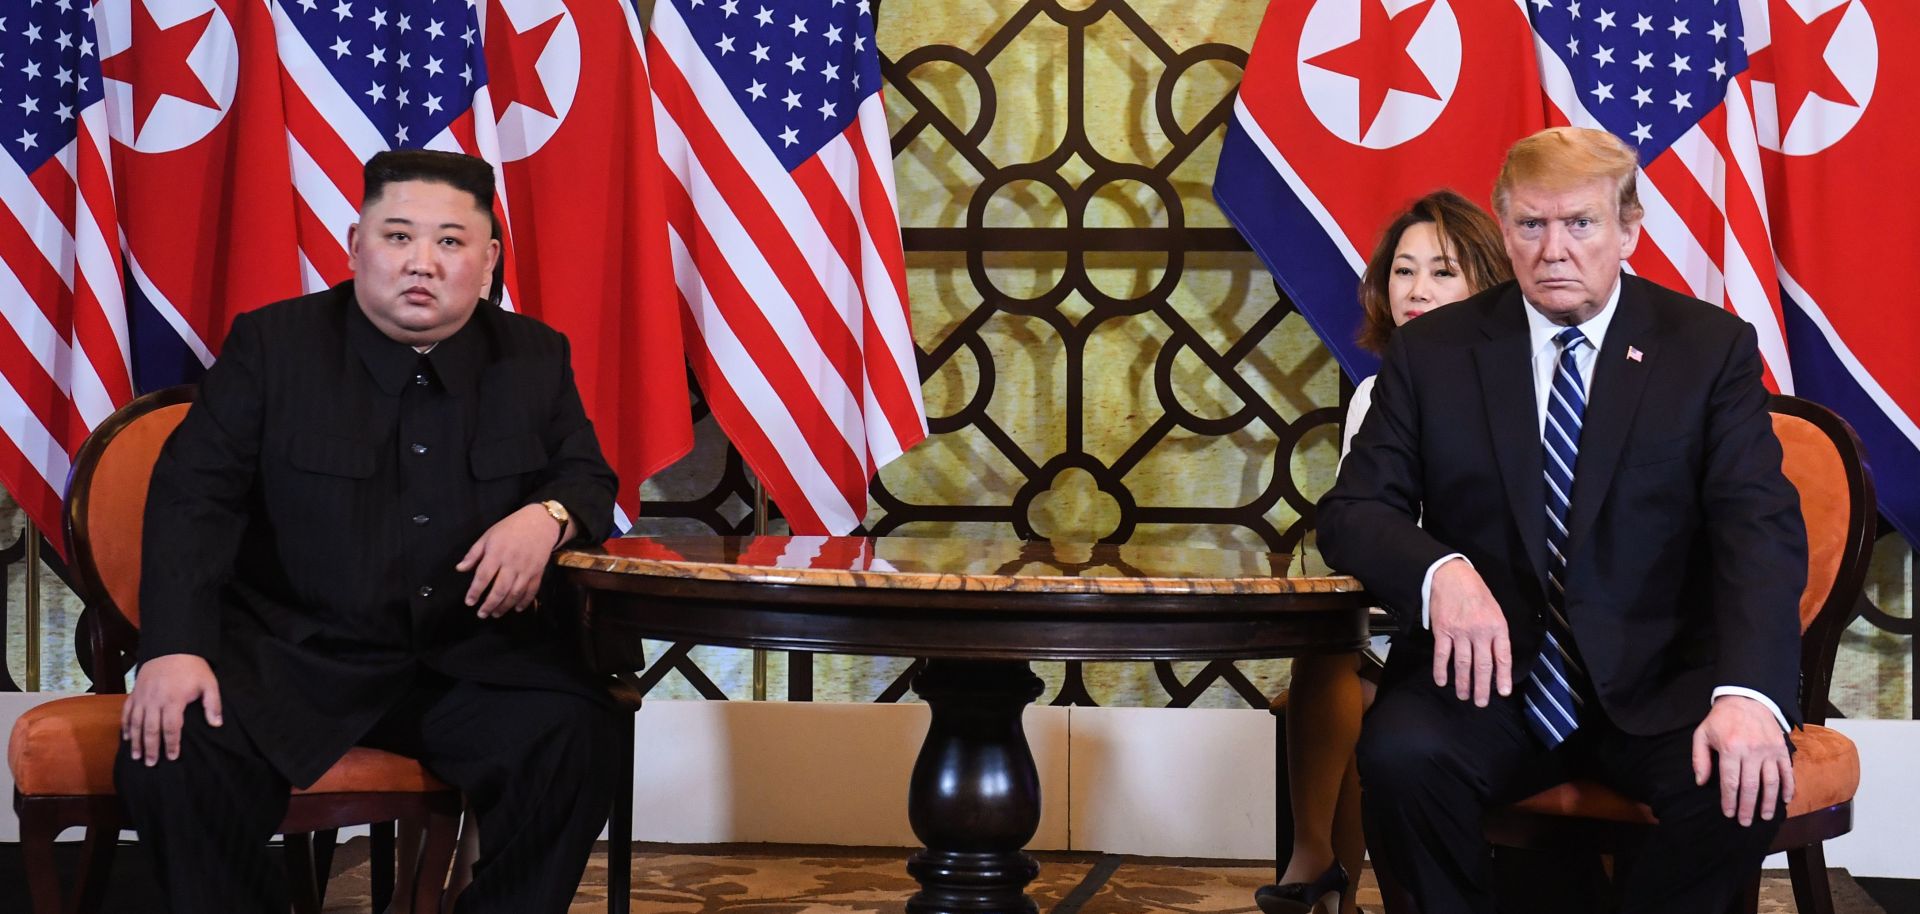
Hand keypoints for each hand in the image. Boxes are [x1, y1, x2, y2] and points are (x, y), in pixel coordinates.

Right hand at [121, 653, 221, 765]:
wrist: (172, 647)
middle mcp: (154, 700)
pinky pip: (127, 712)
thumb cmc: (193, 668)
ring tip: (137, 756)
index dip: (171, 744)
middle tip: (151, 763)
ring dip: (136, 741)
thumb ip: (213, 704)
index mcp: (173, 700)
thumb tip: (216, 724)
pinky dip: (125, 725)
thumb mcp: (209, 683)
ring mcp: (142, 697)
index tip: (173, 757)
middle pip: (150, 729)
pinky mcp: (135, 692)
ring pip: (136, 723)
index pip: (171, 727)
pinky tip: (127, 737)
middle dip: (151, 748)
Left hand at [457, 503, 562, 617]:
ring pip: (515, 593)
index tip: (469, 602)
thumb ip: (474, 554)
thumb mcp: (488, 536)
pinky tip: (517, 609)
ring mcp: (526, 569)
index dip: (475, 591)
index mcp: (497, 553)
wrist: (540, 522)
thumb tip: (460, 569)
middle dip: (489, 604)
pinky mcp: (538, 572)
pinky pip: (531, 591)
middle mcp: (512, 563)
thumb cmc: (511, 528)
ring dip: (505, 606)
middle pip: (500, 589)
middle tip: (481, 614)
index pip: (483, 576)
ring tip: (495, 614)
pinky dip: (525, 602)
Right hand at [1428, 558, 1512, 705]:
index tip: (1503, 692)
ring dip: (1463, 683)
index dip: (1503, 676)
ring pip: (1463, 664)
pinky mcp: (1442, 631)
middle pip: (1482, 665)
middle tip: (1481, 702)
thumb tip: (1495, 656)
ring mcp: (1460, 632)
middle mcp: (1480, 631)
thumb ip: (1495, 632)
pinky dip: (1441, 670)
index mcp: (1497, 626)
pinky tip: (1441, 681)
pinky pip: (1442, 655)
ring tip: (1464, 696)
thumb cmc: (1475, 592)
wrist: (1450, 575)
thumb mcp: (1494, 609)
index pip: (1502, 656)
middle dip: (1482, 687)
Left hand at [1692, 695, 1793, 825]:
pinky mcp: (1781, 748)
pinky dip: (1788, 787)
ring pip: (1771, 782)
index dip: (1729, 800)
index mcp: (1730, 748)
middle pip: (1751, 786)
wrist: (1747, 698)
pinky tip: (1784, 800)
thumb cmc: (1721, 719)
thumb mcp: (1702, 734)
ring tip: (1764, 817)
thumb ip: (1699, 758)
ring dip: (1768, 802)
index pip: (1730, 782)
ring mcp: (1769, 750)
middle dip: (1748, 807)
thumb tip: (1701, 782)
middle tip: (1745, 822)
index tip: (1729, 814)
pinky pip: (1787, 771)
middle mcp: (1751, 751)